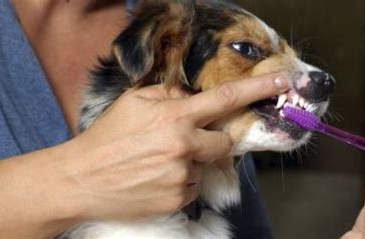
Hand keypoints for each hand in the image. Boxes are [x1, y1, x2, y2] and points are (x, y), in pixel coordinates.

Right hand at [60, 73, 288, 220]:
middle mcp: (184, 146)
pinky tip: (156, 178)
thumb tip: (190, 98)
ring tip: (158, 162)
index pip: (226, 99)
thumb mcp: (134, 102)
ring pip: (205, 166)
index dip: (258, 90)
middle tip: (188, 140)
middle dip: (214, 140)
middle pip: (225, 142)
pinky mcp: (178, 199)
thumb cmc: (106, 137)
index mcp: (174, 117)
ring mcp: (182, 176)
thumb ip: (168, 94)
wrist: (81, 179)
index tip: (282, 83)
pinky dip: (182, 181)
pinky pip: (193, 187)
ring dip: (191, 162)